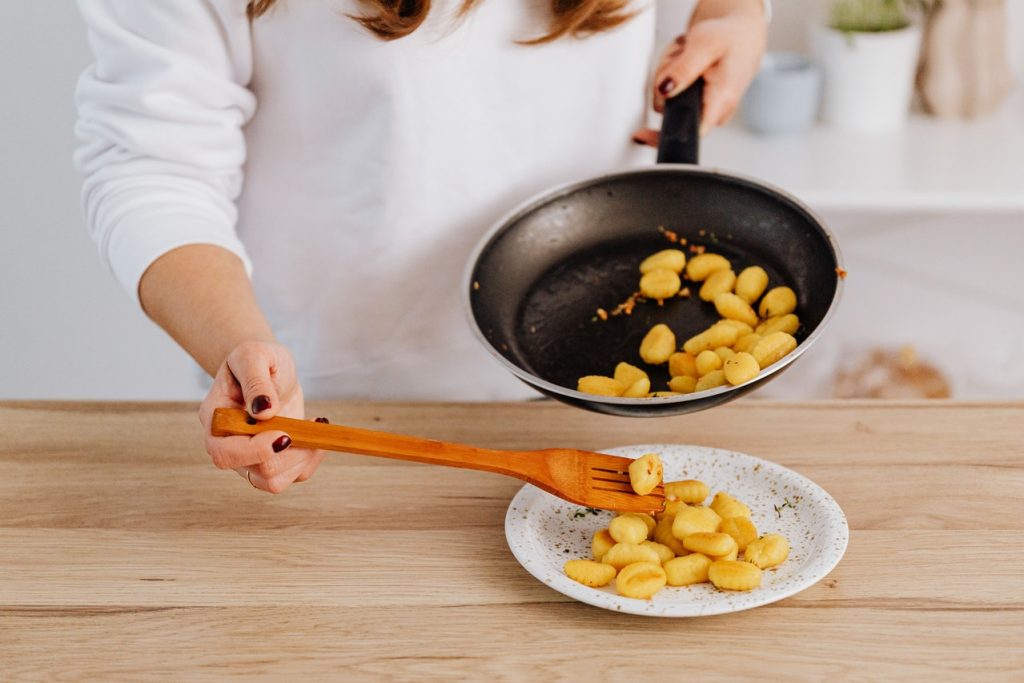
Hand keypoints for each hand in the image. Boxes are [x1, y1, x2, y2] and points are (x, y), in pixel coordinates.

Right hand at [198, 341, 324, 492]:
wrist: (268, 368)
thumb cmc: (256, 358)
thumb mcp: (254, 356)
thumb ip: (255, 381)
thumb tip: (264, 411)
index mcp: (216, 419)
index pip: (224, 453)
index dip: (255, 451)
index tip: (285, 434)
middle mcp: (229, 445)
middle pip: (255, 472)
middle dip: (289, 454)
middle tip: (308, 425)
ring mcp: (250, 457)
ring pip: (274, 482)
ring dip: (302, 459)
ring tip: (314, 426)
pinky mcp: (273, 459)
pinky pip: (293, 476)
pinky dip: (311, 459)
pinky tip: (316, 430)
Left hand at [634, 0, 766, 145]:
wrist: (741, 35)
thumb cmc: (730, 38)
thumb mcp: (706, 44)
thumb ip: (684, 69)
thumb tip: (664, 91)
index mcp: (721, 100)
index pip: (690, 135)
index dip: (663, 136)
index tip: (641, 134)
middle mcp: (714, 112)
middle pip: (669, 110)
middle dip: (665, 81)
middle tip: (679, 57)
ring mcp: (704, 110)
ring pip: (666, 101)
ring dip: (667, 74)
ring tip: (684, 55)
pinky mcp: (696, 105)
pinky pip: (670, 96)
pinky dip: (671, 77)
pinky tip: (683, 62)